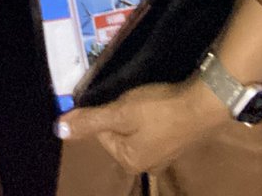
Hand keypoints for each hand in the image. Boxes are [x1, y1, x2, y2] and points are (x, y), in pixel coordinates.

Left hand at [55, 77, 229, 174]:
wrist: (203, 106)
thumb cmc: (159, 110)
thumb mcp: (120, 112)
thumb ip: (90, 120)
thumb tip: (58, 130)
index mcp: (129, 161)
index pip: (101, 132)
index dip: (106, 111)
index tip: (119, 98)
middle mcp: (146, 164)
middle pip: (118, 132)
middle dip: (120, 112)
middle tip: (132, 96)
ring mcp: (163, 155)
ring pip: (135, 129)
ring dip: (135, 112)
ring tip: (144, 97)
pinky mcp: (176, 142)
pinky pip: (153, 128)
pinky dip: (152, 115)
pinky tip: (158, 104)